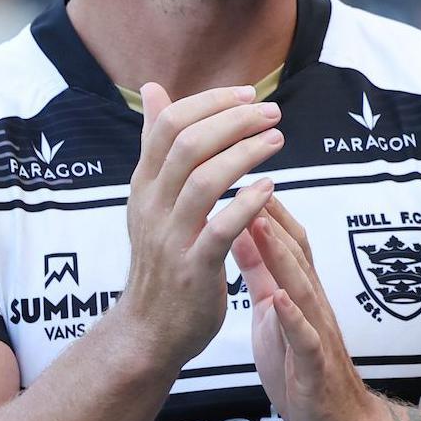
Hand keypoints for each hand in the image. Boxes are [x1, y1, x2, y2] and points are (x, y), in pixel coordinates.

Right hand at [116, 83, 283, 362]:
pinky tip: (269, 188)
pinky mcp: (193, 269)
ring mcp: (170, 238)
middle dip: (233, 120)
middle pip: (186, 143)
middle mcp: (152, 206)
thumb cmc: (161, 260)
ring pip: (202, 180)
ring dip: (243, 153)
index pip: (168, 124)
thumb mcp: (151, 198)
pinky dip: (246, 204)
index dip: (210, 102)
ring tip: (276, 140)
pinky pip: (219, 229)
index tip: (248, 94)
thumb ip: (157, 146)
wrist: (148, 330)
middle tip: (271, 113)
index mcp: (144, 185)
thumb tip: (154, 89)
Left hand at [231, 201, 382, 420]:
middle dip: (271, 216)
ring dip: (282, 256)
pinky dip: (294, 318)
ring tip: (259, 225)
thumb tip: (240, 230)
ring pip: (302, 286)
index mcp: (297, 290)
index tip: (236, 172)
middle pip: (296, 251)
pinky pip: (306, 339)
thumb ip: (260, 274)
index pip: (283, 238)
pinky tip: (279, 300)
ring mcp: (316, 332)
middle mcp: (311, 303)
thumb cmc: (300, 369)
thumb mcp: (272, 312)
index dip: (261, 204)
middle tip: (246, 181)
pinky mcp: (315, 366)